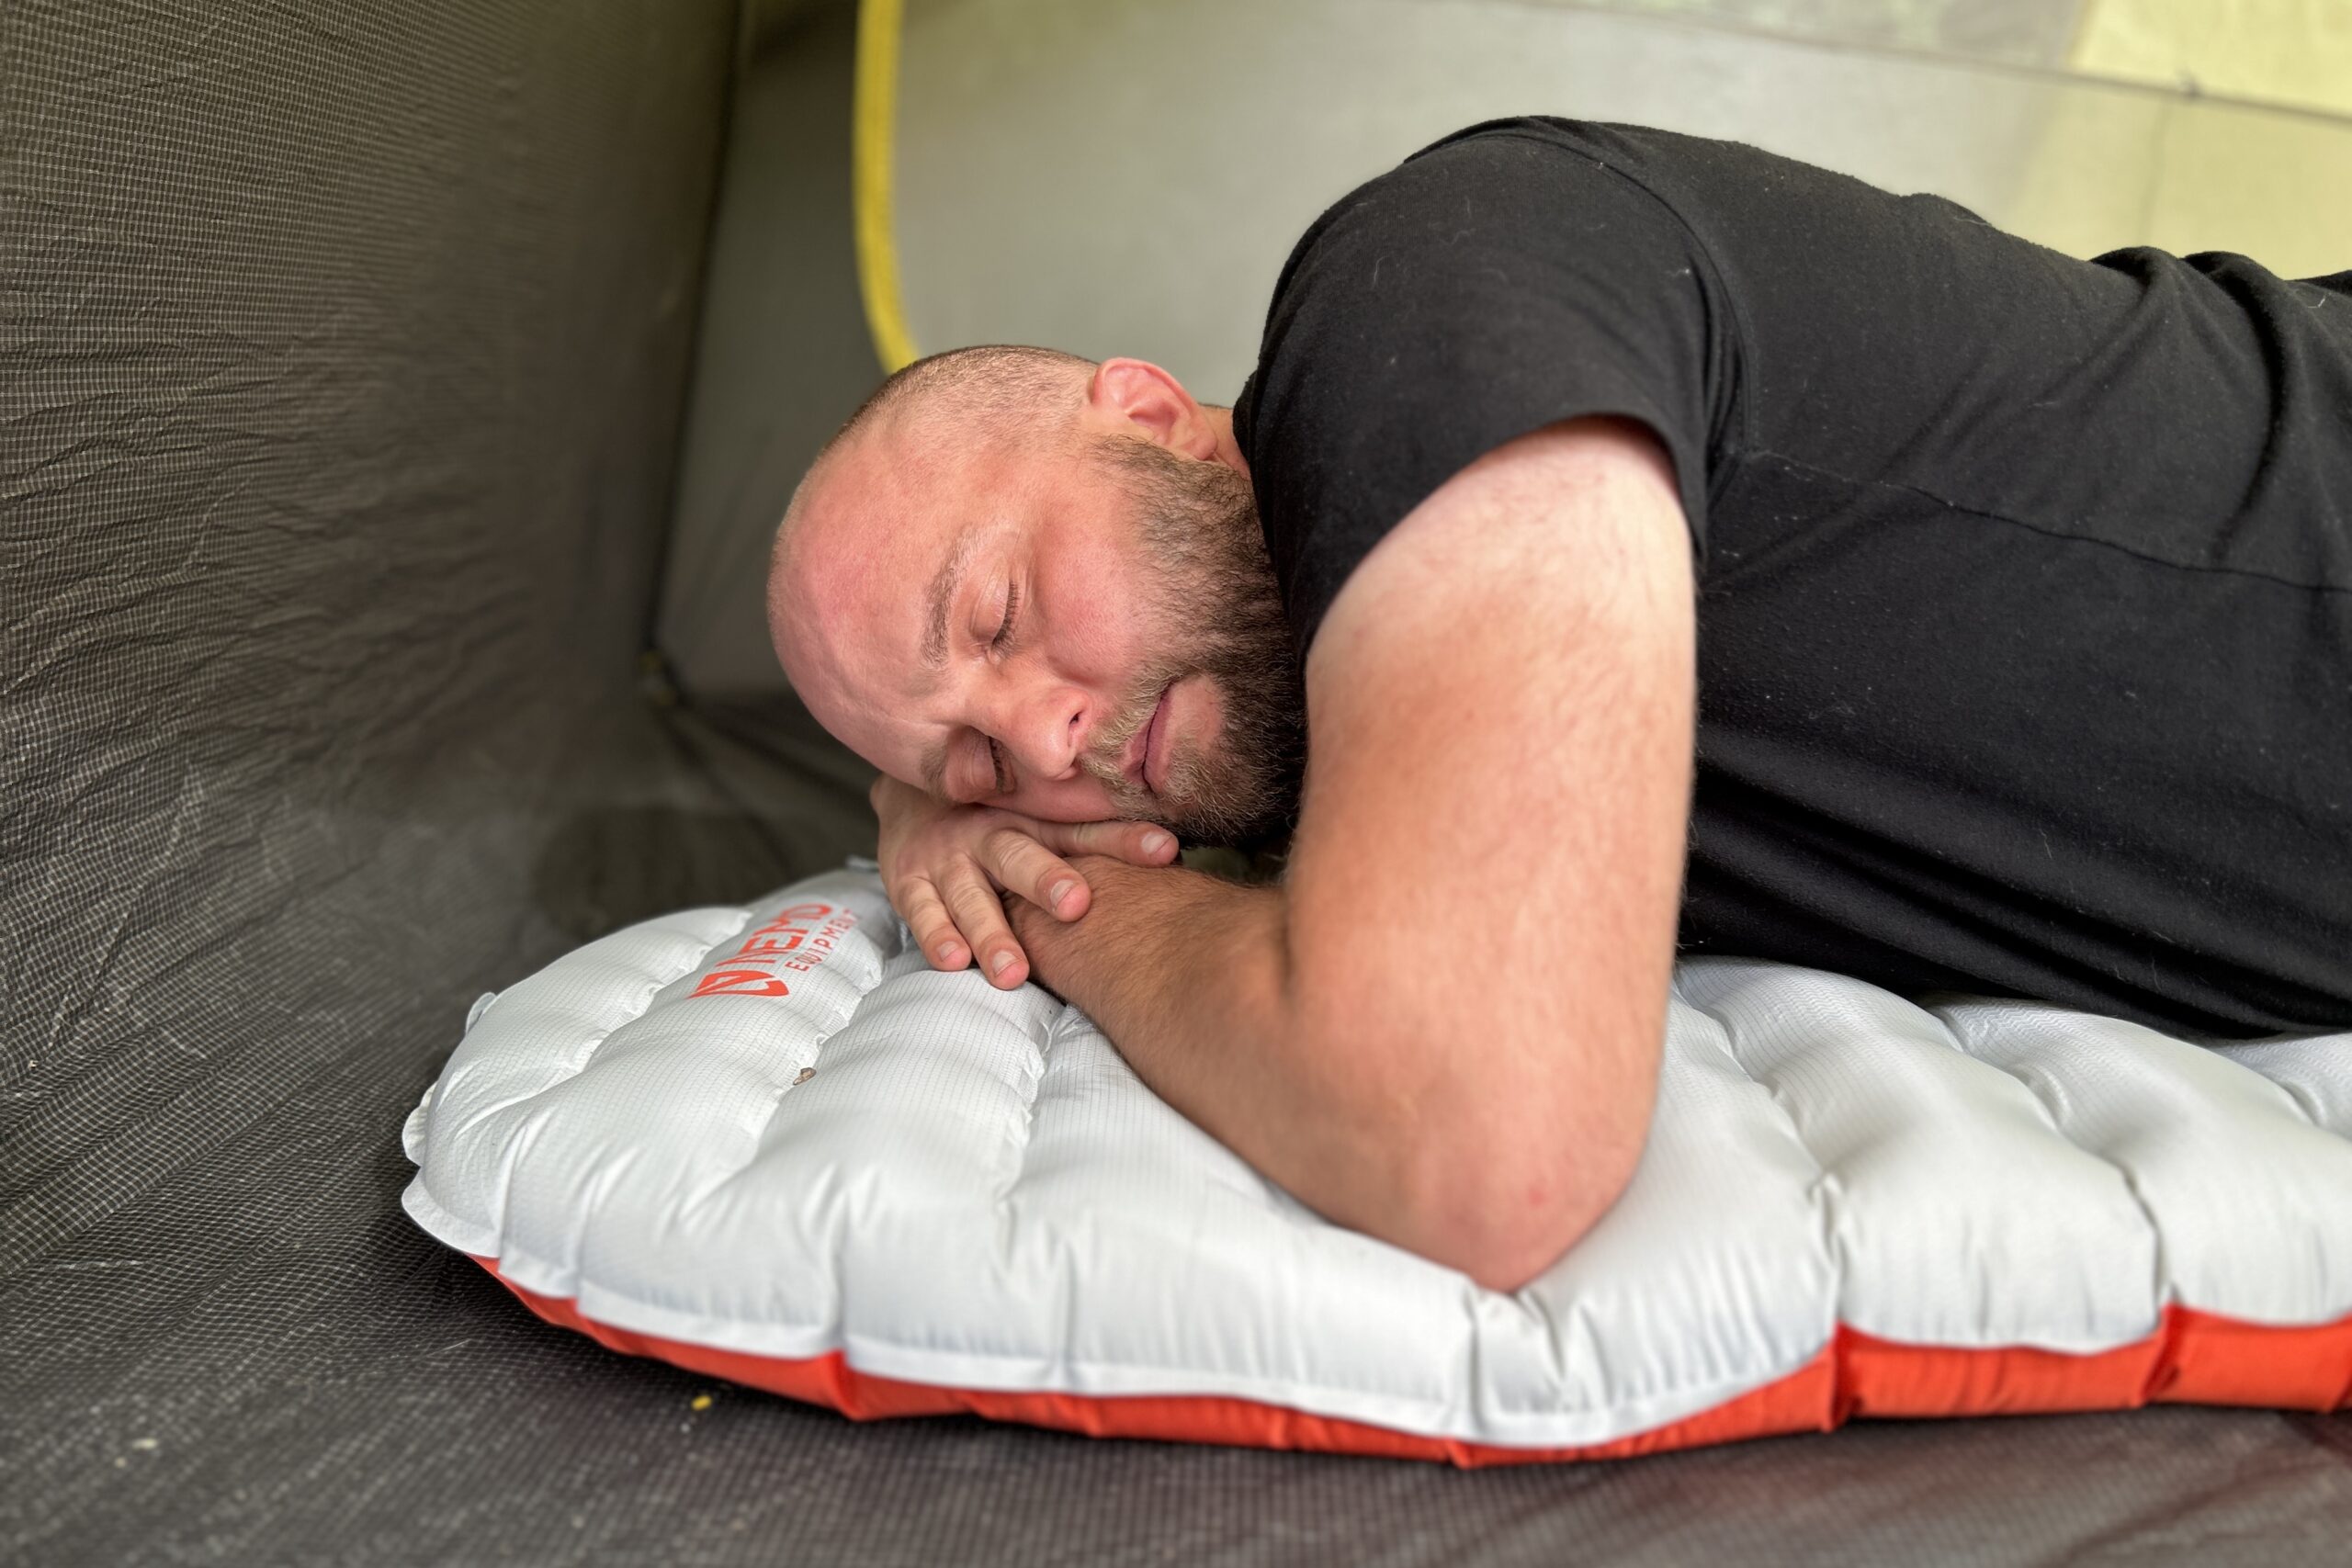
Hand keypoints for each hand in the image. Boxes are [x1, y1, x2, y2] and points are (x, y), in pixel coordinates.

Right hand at [869, 774, 1178, 987]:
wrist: (911, 796)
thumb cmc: (996, 822)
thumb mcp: (1041, 823)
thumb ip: (1095, 844)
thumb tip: (1177, 859)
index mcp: (1032, 820)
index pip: (1083, 831)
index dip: (1124, 841)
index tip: (1165, 853)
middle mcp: (991, 835)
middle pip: (1020, 855)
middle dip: (1046, 879)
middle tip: (1076, 904)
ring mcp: (948, 859)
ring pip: (971, 896)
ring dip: (992, 932)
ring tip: (1013, 972)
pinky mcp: (909, 880)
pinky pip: (921, 911)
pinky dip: (937, 936)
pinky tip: (955, 962)